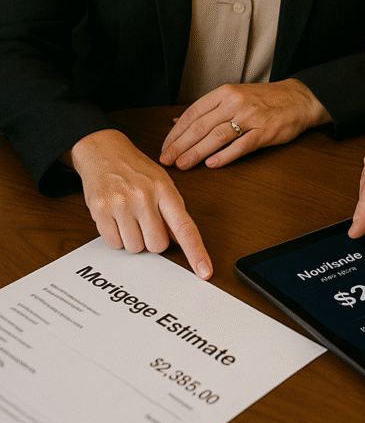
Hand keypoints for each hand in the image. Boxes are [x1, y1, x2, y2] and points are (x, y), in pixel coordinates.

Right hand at [67, 129, 211, 278]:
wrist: (103, 150)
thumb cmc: (136, 170)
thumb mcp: (162, 184)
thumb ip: (172, 212)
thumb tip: (180, 242)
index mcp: (165, 190)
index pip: (185, 228)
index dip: (196, 253)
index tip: (204, 272)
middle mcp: (144, 197)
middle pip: (157, 245)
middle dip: (152, 240)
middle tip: (145, 221)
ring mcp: (121, 204)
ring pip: (135, 248)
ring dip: (133, 238)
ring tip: (128, 216)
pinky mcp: (100, 210)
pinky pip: (114, 243)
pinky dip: (116, 237)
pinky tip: (115, 217)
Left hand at [159, 80, 330, 170]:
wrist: (299, 98)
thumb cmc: (264, 100)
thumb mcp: (234, 96)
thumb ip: (207, 110)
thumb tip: (177, 122)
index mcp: (225, 93)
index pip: (193, 113)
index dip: (176, 133)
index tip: (164, 147)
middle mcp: (235, 103)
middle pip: (201, 126)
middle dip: (180, 145)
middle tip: (166, 160)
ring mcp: (251, 117)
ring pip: (217, 136)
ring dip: (197, 152)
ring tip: (183, 165)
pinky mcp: (265, 132)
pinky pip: (242, 145)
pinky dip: (225, 156)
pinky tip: (211, 164)